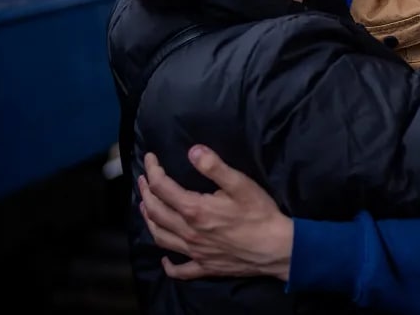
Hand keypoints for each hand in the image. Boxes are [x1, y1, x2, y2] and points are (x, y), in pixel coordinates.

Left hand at [139, 146, 292, 280]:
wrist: (276, 248)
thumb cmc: (260, 214)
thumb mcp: (240, 183)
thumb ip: (214, 166)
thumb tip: (193, 151)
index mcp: (194, 209)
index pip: (162, 187)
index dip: (153, 170)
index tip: (150, 157)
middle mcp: (188, 232)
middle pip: (155, 212)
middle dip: (146, 192)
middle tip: (143, 179)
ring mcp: (195, 252)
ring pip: (160, 237)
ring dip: (149, 220)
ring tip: (145, 207)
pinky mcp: (205, 266)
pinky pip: (180, 269)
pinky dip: (169, 265)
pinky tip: (165, 260)